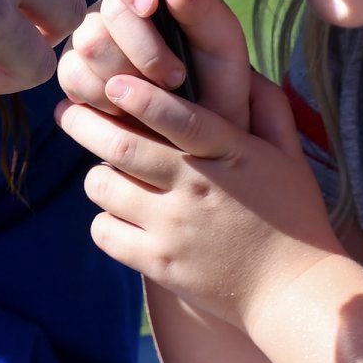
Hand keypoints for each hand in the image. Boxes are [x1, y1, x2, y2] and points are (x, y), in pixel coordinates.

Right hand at [57, 0, 253, 128]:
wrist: (202, 132)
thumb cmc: (217, 80)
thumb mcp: (224, 44)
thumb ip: (202, 8)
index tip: (151, 6)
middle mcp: (113, 7)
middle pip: (105, 12)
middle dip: (144, 49)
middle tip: (176, 76)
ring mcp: (89, 39)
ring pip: (88, 46)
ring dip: (128, 78)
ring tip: (157, 93)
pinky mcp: (74, 73)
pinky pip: (73, 77)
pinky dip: (105, 98)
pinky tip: (130, 106)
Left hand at [57, 70, 343, 333]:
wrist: (295, 293)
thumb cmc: (294, 216)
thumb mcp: (289, 156)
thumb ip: (269, 108)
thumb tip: (245, 69)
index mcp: (230, 153)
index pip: (179, 117)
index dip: (142, 97)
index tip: (113, 83)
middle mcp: (197, 187)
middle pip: (123, 147)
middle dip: (85, 123)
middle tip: (67, 110)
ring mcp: (175, 228)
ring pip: (106, 187)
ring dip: (96, 173)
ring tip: (102, 169)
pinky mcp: (160, 264)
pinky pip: (106, 232)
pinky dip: (103, 218)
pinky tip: (118, 212)